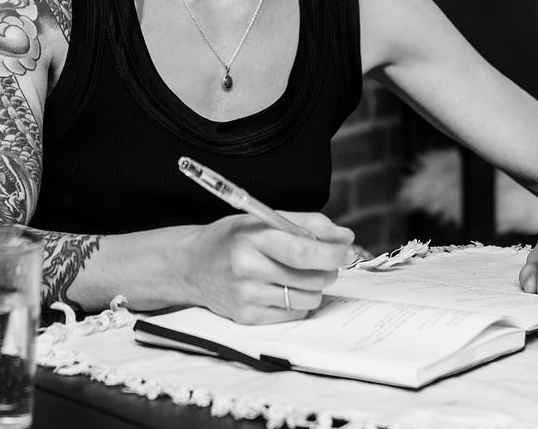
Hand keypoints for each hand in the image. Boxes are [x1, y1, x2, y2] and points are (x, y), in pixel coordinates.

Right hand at [182, 212, 355, 323]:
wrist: (191, 266)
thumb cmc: (232, 239)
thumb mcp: (263, 219)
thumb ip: (307, 223)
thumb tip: (345, 237)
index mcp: (253, 238)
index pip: (303, 251)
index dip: (332, 252)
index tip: (346, 249)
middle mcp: (248, 268)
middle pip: (312, 278)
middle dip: (328, 268)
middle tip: (323, 260)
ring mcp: (247, 296)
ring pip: (308, 299)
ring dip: (314, 287)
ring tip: (300, 275)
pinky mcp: (247, 317)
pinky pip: (294, 314)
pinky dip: (298, 302)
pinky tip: (284, 289)